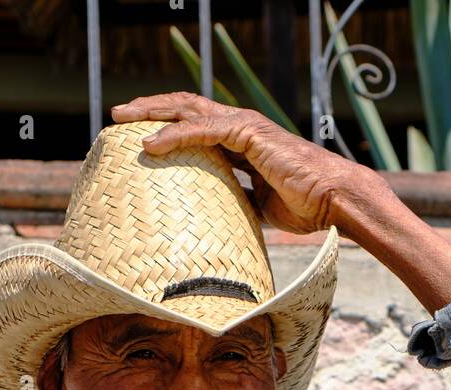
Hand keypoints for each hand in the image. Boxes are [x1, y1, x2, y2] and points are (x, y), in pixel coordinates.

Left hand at [110, 92, 375, 236]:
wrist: (333, 199)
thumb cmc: (305, 205)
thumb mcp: (261, 207)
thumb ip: (238, 201)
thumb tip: (217, 220)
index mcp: (242, 141)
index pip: (195, 124)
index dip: (166, 125)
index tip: (137, 136)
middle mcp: (240, 127)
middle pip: (185, 108)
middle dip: (150, 109)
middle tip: (117, 116)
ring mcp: (244, 126)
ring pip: (188, 110)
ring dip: (152, 113)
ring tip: (122, 119)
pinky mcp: (248, 133)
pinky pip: (202, 130)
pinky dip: (174, 135)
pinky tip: (149, 144)